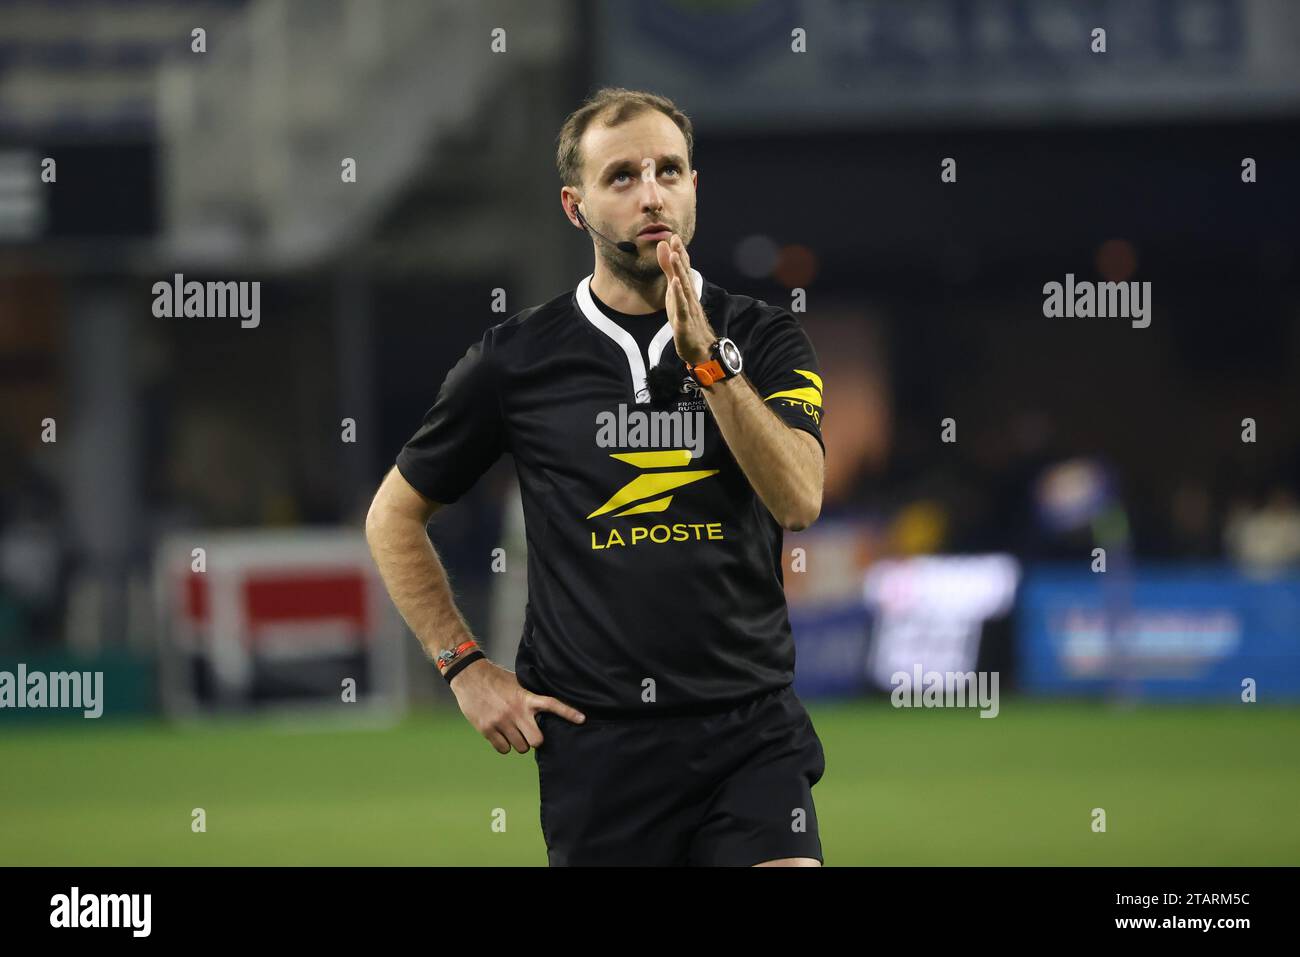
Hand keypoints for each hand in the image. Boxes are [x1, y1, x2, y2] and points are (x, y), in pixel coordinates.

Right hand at [448, 658, 585, 753]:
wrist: (468, 676)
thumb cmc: (496, 680)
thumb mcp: (517, 684)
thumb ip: (530, 698)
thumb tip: (545, 714)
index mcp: (526, 697)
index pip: (552, 704)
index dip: (568, 712)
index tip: (582, 719)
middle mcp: (515, 711)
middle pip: (537, 741)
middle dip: (535, 741)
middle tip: (529, 733)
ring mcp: (501, 722)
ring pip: (519, 747)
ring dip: (518, 742)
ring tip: (511, 729)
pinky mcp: (487, 729)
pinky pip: (503, 749)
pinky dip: (503, 745)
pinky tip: (499, 733)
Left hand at [657, 234, 716, 365]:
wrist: (700, 348)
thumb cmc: (686, 319)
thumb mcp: (674, 294)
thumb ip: (669, 273)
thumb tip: (665, 253)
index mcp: (686, 290)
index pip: (684, 269)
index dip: (679, 252)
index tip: (674, 236)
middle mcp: (689, 296)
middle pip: (685, 274)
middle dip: (680, 256)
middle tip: (675, 239)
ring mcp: (689, 308)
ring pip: (684, 288)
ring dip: (680, 271)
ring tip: (676, 255)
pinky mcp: (684, 322)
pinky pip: (682, 307)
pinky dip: (678, 295)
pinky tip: (675, 284)